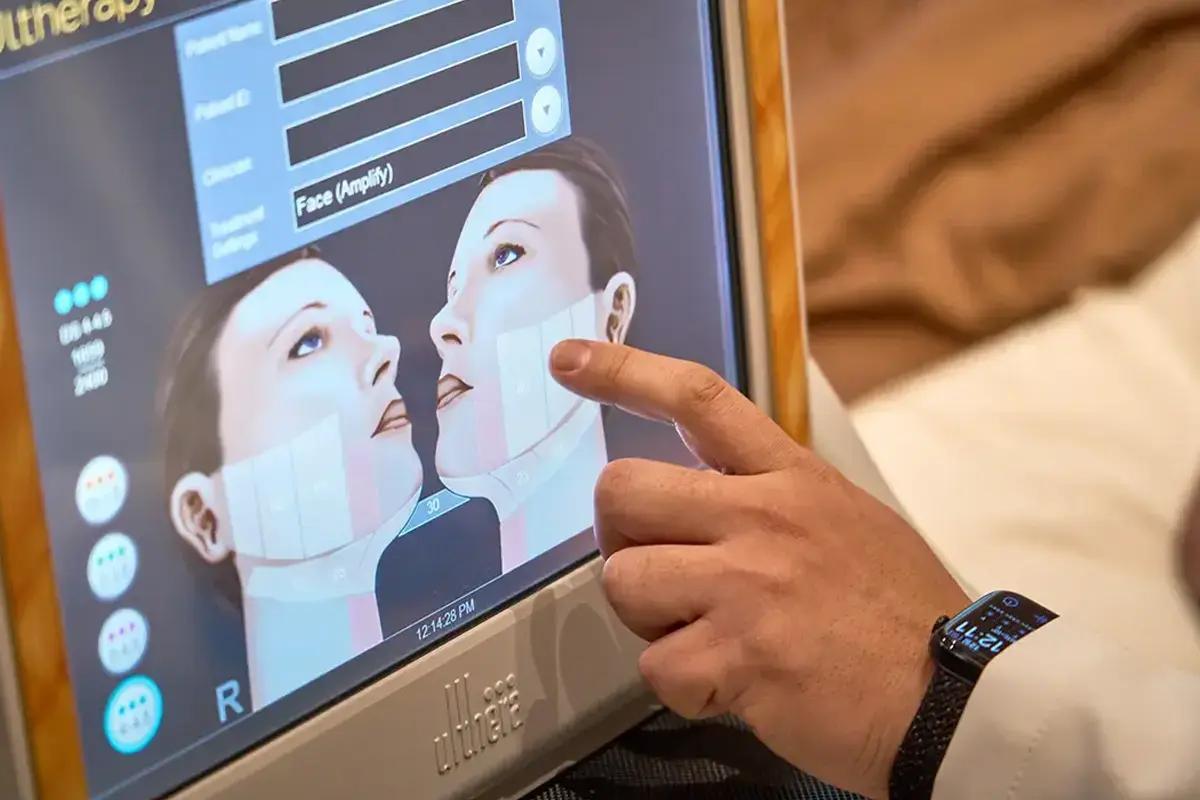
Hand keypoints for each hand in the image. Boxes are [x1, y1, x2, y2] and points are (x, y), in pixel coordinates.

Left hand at [550, 341, 969, 798]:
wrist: (958, 695)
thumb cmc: (902, 614)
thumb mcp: (848, 520)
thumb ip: (773, 499)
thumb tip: (706, 501)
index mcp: (791, 479)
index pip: (696, 398)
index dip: (624, 370)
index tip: (571, 361)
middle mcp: (763, 518)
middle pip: (622, 490)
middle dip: (618, 534)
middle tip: (655, 565)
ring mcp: (749, 583)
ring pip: (622, 578)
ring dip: (648, 615)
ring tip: (702, 632)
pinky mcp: (740, 655)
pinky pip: (656, 665)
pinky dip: (682, 685)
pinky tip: (728, 684)